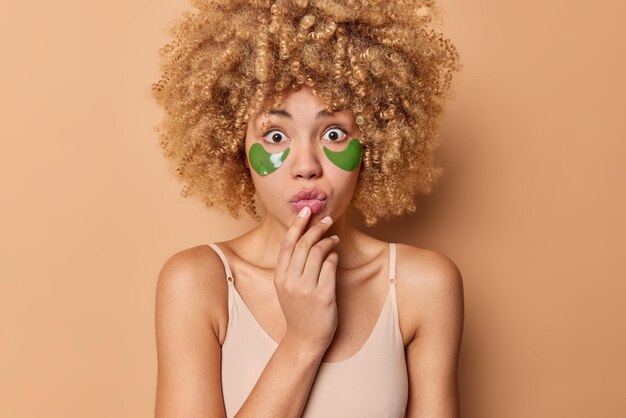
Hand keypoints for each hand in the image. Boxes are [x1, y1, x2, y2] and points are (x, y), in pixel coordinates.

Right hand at [274, 207, 339, 353]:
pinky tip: (335, 256)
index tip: (306, 210)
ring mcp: (306, 289)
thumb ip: (292, 267)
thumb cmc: (298, 311)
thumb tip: (306, 239)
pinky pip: (330, 266)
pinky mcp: (323, 296)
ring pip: (318, 252)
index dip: (297, 224)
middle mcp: (291, 281)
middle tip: (326, 219)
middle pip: (304, 244)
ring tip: (334, 238)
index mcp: (280, 277)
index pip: (287, 243)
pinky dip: (334, 256)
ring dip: (328, 241)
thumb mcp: (287, 288)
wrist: (304, 340)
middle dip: (316, 227)